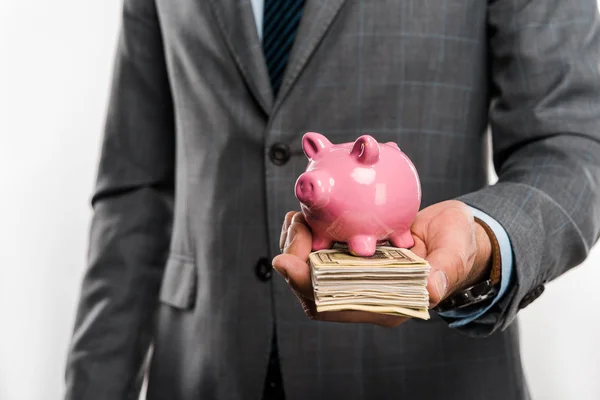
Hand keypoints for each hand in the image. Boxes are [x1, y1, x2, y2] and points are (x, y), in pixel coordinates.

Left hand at [271, 200, 492, 326]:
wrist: (455, 234)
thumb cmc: (457, 246)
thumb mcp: (456, 254)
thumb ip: (445, 271)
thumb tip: (431, 289)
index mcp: (388, 302)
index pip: (336, 305)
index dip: (307, 287)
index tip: (287, 262)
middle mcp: (366, 293)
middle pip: (314, 289)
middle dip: (296, 260)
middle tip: (296, 226)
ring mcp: (356, 274)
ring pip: (312, 270)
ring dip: (297, 245)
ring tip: (298, 218)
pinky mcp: (353, 254)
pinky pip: (320, 250)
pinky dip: (307, 234)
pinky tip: (305, 215)